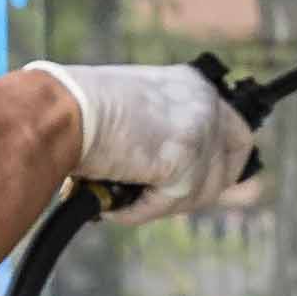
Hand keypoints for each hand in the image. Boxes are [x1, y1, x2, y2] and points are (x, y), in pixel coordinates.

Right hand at [28, 61, 256, 223]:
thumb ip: (175, 145)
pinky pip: (168, 205)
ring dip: (158, 202)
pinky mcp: (186, 159)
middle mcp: (205, 100)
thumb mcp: (138, 124)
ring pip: (199, 195)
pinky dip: (137, 210)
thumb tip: (236, 189)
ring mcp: (200, 129)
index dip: (227, 165)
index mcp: (193, 85)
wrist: (59, 111)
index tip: (213, 185)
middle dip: (198, 189)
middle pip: (231, 166)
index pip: (237, 132)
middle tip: (157, 192)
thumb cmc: (79, 116)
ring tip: (120, 186)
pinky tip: (112, 195)